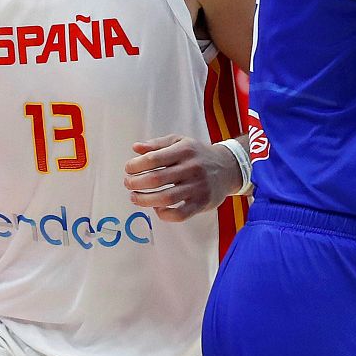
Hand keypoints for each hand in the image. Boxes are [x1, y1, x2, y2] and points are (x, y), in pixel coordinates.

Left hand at [123, 135, 239, 222]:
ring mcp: (198, 187)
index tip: (128, 169)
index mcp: (184, 150)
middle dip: (136, 183)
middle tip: (128, 184)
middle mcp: (192, 168)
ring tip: (134, 197)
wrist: (228, 167)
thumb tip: (135, 148)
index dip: (136, 165)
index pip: (154, 158)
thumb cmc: (197, 154)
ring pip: (166, 198)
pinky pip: (180, 214)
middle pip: (157, 179)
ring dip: (145, 200)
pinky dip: (164, 214)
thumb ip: (157, 144)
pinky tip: (156, 208)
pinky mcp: (202, 203)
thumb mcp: (179, 142)